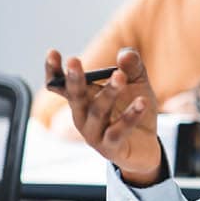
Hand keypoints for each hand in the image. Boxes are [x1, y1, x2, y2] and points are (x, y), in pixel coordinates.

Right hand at [44, 48, 161, 184]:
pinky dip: (130, 116)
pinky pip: (118, 131)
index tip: (53, 52)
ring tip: (120, 76)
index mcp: (83, 97)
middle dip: (74, 79)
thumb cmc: (133, 108)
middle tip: (74, 61)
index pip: (60, 85)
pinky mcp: (110, 147)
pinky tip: (142, 102)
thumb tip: (126, 54)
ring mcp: (94, 133)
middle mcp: (82, 115)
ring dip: (108, 93)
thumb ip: (132, 67)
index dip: (54, 70)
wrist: (146, 145)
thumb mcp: (137, 83)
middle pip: (75, 97)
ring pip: (97, 111)